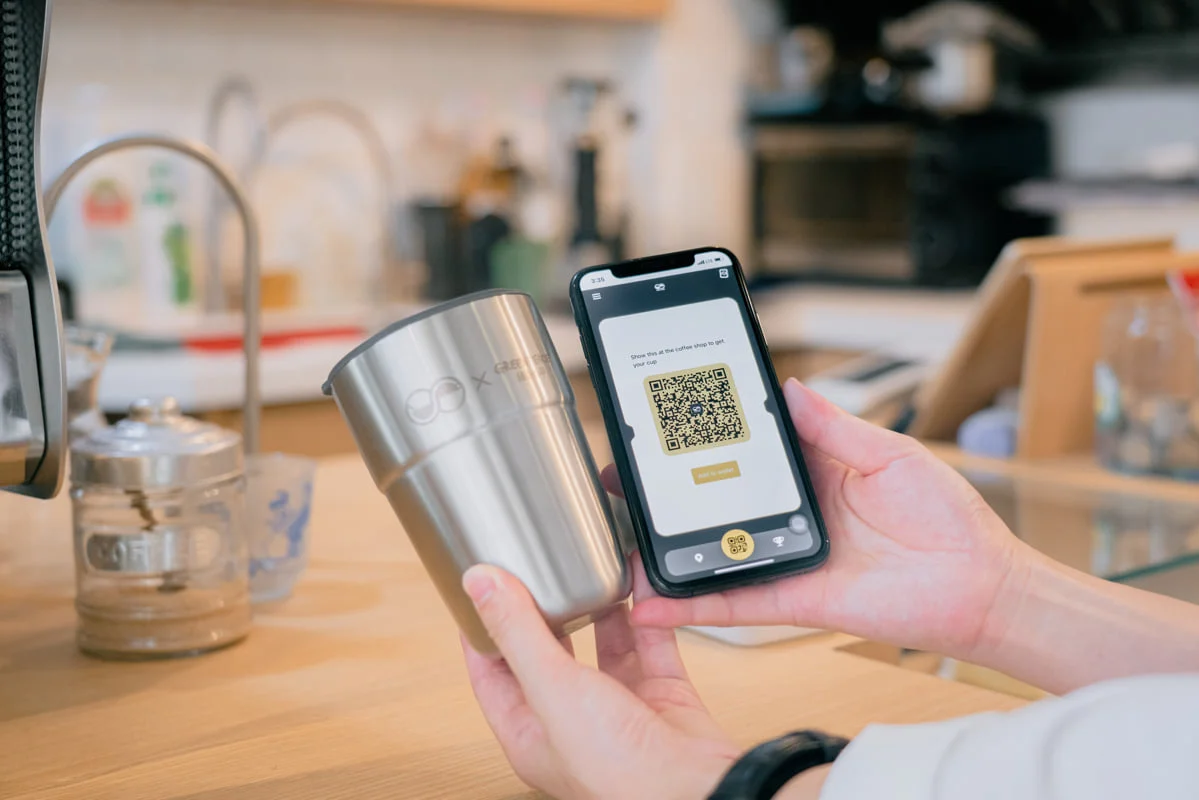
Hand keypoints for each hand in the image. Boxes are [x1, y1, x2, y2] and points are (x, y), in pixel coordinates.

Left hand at [461, 562, 739, 799]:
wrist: (700, 789)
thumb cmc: (619, 769)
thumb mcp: (553, 689)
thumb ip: (517, 633)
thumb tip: (479, 584)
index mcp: (530, 733)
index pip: (492, 674)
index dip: (485, 629)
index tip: (484, 584)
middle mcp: (573, 722)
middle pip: (549, 654)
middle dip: (544, 610)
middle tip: (538, 569)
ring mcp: (620, 709)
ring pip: (603, 646)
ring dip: (598, 608)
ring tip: (589, 570)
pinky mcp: (663, 697)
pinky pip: (652, 644)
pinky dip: (649, 614)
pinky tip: (642, 587)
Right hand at [616, 379, 1029, 662]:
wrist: (981, 587)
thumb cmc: (950, 520)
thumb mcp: (891, 454)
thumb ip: (833, 425)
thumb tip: (787, 387)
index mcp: (814, 471)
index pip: (745, 452)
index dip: (704, 441)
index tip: (663, 426)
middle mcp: (793, 514)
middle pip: (715, 502)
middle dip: (666, 494)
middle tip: (620, 482)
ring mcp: (788, 558)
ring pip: (713, 552)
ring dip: (665, 551)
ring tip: (619, 541)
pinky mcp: (793, 600)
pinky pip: (733, 600)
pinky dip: (691, 603)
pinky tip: (653, 599)